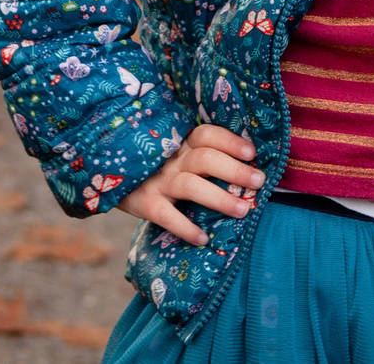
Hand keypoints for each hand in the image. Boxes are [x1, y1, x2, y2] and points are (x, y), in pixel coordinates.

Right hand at [119, 124, 261, 244]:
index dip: (230, 141)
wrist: (115, 181)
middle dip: (234, 170)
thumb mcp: (180, 156)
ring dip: (218, 198)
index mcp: (182, 144)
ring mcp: (157, 181)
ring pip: (190, 186)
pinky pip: (166, 216)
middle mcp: (171, 160)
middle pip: (204, 159)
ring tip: (243, 211)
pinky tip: (202, 239)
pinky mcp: (144, 204)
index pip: (207, 134)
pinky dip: (184, 227)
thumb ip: (205, 158)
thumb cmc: (161, 169)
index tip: (252, 153)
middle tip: (258, 181)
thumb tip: (251, 167)